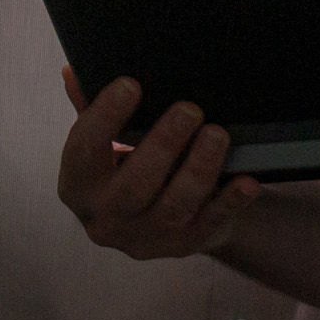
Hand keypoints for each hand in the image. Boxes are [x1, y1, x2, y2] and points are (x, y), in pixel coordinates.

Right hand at [56, 69, 261, 260]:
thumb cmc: (123, 168)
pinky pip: (208, 224)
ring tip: (218, 135)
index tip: (130, 85)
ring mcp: (144, 238)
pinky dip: (229, 202)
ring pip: (173, 207)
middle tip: (190, 110)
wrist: (150, 222)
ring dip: (198, 170)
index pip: (83, 151)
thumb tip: (74, 73)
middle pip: (133, 185)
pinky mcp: (181, 247)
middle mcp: (105, 219)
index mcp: (78, 187)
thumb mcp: (102, 144)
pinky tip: (245, 181)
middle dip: (163, 145)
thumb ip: (89, 109)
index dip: (104, 117)